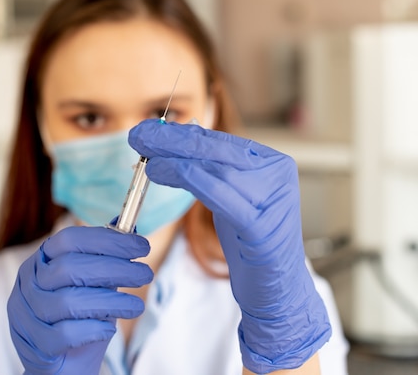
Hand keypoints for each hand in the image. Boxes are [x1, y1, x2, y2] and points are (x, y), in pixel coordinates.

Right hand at [8, 226, 153, 374]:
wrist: (65, 365)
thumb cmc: (81, 318)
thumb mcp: (95, 284)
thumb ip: (106, 256)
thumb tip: (131, 227)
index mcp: (42, 260)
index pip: (70, 239)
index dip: (108, 240)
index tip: (142, 247)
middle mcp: (28, 282)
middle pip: (70, 267)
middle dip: (116, 269)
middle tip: (145, 274)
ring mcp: (25, 313)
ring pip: (68, 301)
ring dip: (111, 302)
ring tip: (136, 306)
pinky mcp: (33, 344)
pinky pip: (64, 334)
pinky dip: (92, 329)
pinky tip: (108, 330)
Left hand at [129, 119, 330, 373]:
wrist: (278, 288)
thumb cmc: (251, 242)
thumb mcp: (231, 197)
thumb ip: (212, 167)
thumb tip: (182, 133)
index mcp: (271, 162)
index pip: (219, 140)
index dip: (181, 133)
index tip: (147, 130)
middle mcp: (278, 174)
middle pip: (217, 149)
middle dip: (174, 141)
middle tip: (138, 135)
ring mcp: (274, 200)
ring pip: (217, 170)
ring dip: (175, 161)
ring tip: (146, 160)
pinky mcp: (264, 228)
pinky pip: (223, 198)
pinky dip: (191, 180)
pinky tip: (163, 173)